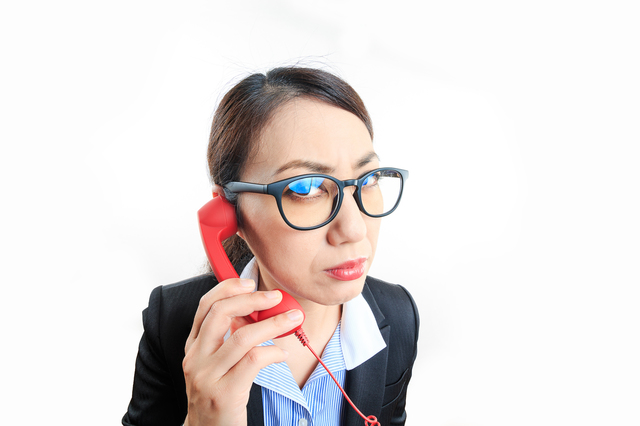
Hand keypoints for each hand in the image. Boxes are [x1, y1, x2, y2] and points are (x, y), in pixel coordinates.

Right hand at [182, 278, 303, 425]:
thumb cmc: (219, 395)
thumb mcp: (217, 363)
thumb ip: (230, 337)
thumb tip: (258, 310)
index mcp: (193, 347)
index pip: (205, 306)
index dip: (228, 288)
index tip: (250, 282)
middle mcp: (195, 358)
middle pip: (221, 314)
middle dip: (252, 300)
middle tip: (277, 297)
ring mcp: (207, 376)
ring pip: (242, 337)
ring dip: (272, 324)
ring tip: (292, 320)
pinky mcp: (224, 393)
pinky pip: (253, 362)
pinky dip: (273, 352)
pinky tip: (282, 354)